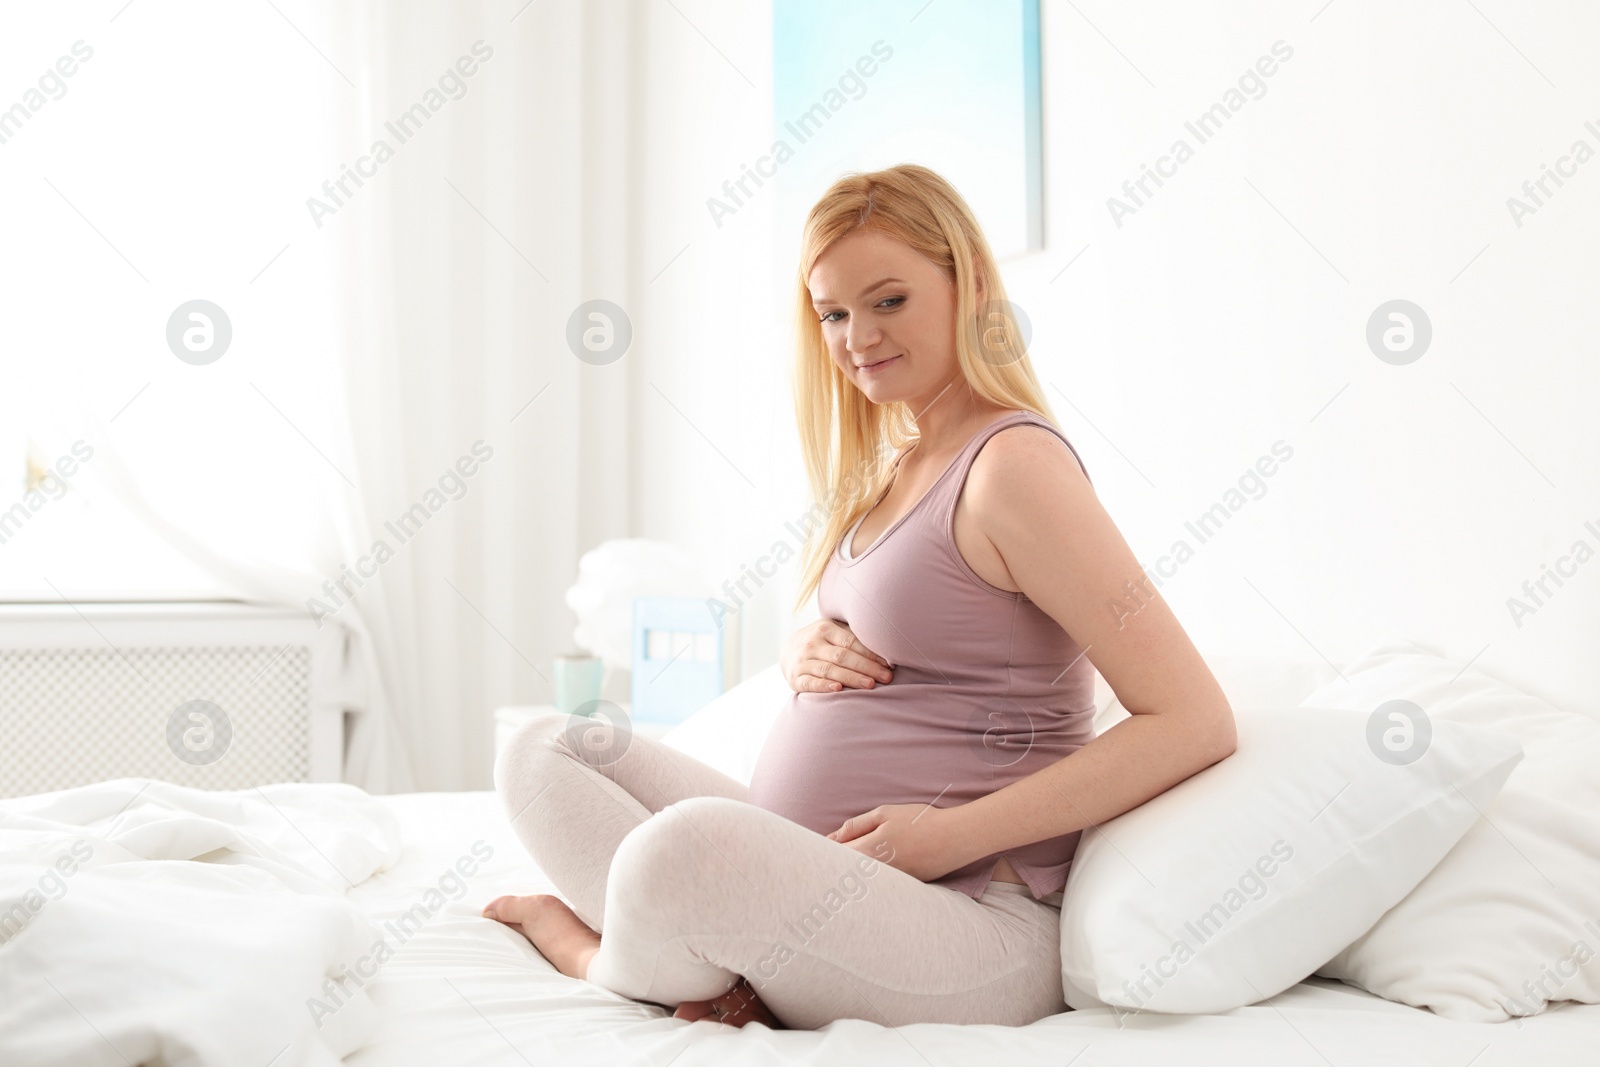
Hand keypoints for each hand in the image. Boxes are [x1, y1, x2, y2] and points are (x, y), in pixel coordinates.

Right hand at [780, 618, 893, 693]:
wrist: (787, 651)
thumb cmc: (821, 641)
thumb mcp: (833, 631)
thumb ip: (853, 636)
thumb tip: (886, 645)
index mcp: (825, 628)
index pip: (851, 642)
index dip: (870, 654)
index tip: (889, 663)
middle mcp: (812, 643)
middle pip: (842, 656)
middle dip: (866, 667)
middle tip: (886, 677)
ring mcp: (802, 661)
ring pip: (829, 670)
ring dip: (851, 678)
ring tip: (870, 685)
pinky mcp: (795, 678)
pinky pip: (810, 683)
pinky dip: (823, 686)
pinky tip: (838, 689)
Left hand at [826, 802, 967, 882]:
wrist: (954, 838)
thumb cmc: (919, 821)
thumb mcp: (884, 814)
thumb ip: (856, 826)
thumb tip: (833, 836)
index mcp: (867, 852)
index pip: (834, 856)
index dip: (825, 851)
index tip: (819, 846)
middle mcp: (875, 873)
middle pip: (844, 874)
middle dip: (835, 865)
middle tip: (831, 857)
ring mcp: (889, 883)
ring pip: (860, 883)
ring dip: (853, 874)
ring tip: (856, 864)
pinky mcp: (902, 888)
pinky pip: (878, 886)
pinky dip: (871, 881)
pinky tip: (875, 871)